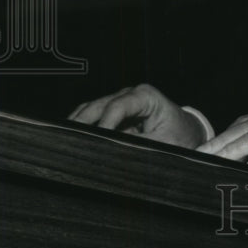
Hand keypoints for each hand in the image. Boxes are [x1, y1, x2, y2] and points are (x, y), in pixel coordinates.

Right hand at [68, 84, 205, 148]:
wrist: (187, 133)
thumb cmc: (180, 136)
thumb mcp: (166, 144)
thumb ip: (141, 147)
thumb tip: (114, 153)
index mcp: (145, 96)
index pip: (117, 106)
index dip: (104, 125)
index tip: (94, 143)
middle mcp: (128, 95)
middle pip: (96, 106)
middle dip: (81, 124)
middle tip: (66, 144)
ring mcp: (118, 103)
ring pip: (89, 111)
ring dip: (76, 127)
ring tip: (61, 144)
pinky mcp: (112, 115)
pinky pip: (90, 119)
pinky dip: (79, 130)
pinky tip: (68, 142)